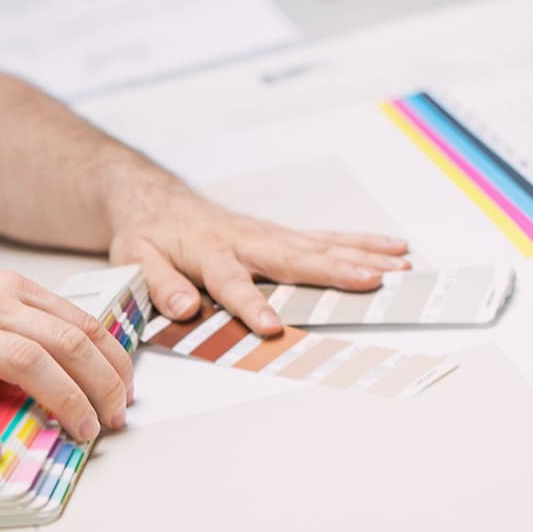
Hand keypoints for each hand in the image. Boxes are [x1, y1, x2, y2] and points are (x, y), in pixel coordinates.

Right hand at [0, 271, 132, 459]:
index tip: (125, 392)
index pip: (83, 324)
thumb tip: (77, 378)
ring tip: (78, 433)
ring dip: (63, 401)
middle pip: (65, 342)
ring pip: (26, 362)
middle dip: (101, 385)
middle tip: (112, 419)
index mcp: (12, 293)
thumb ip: (26, 333)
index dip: (114, 362)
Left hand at [110, 193, 409, 335]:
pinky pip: (323, 239)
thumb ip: (159, 285)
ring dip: (359, 255)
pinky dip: (358, 242)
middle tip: (370, 283)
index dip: (250, 305)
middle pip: (292, 258)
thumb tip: (184, 309)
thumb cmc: (151, 236)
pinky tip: (389, 248)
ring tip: (396, 267)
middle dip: (333, 271)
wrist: (160, 204)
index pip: (231, 282)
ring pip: (318, 246)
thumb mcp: (136, 260)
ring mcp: (268, 236)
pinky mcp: (280, 235)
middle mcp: (246, 241)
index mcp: (208, 252)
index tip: (270, 327)